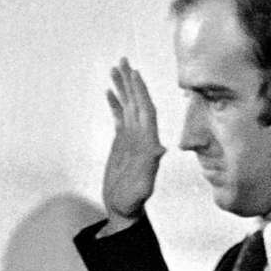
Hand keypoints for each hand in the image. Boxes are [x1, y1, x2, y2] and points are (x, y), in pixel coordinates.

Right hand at [100, 59, 164, 225]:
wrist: (124, 210)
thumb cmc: (133, 201)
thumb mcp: (144, 185)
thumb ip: (151, 167)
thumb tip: (160, 148)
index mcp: (147, 141)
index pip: (146, 110)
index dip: (141, 91)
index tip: (134, 74)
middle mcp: (141, 136)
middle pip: (137, 102)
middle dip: (131, 81)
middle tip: (122, 61)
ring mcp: (131, 138)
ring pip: (128, 106)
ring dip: (123, 87)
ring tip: (114, 69)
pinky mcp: (122, 142)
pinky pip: (119, 117)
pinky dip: (115, 103)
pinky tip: (109, 92)